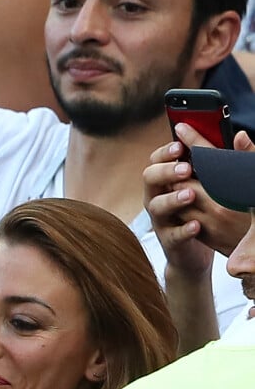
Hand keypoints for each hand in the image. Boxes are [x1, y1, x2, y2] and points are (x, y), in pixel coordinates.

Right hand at [144, 124, 250, 268]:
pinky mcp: (169, 240)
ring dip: (172, 199)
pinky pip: (172, 235)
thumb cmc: (199, 213)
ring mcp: (161, 219)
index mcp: (164, 180)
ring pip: (156, 206)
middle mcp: (156, 197)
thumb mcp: (203, 187)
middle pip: (150, 178)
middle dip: (166, 171)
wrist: (191, 252)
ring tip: (189, 195)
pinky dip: (183, 230)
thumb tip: (238, 136)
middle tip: (186, 168)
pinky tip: (196, 225)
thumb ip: (212, 165)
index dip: (165, 152)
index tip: (180, 145)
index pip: (156, 159)